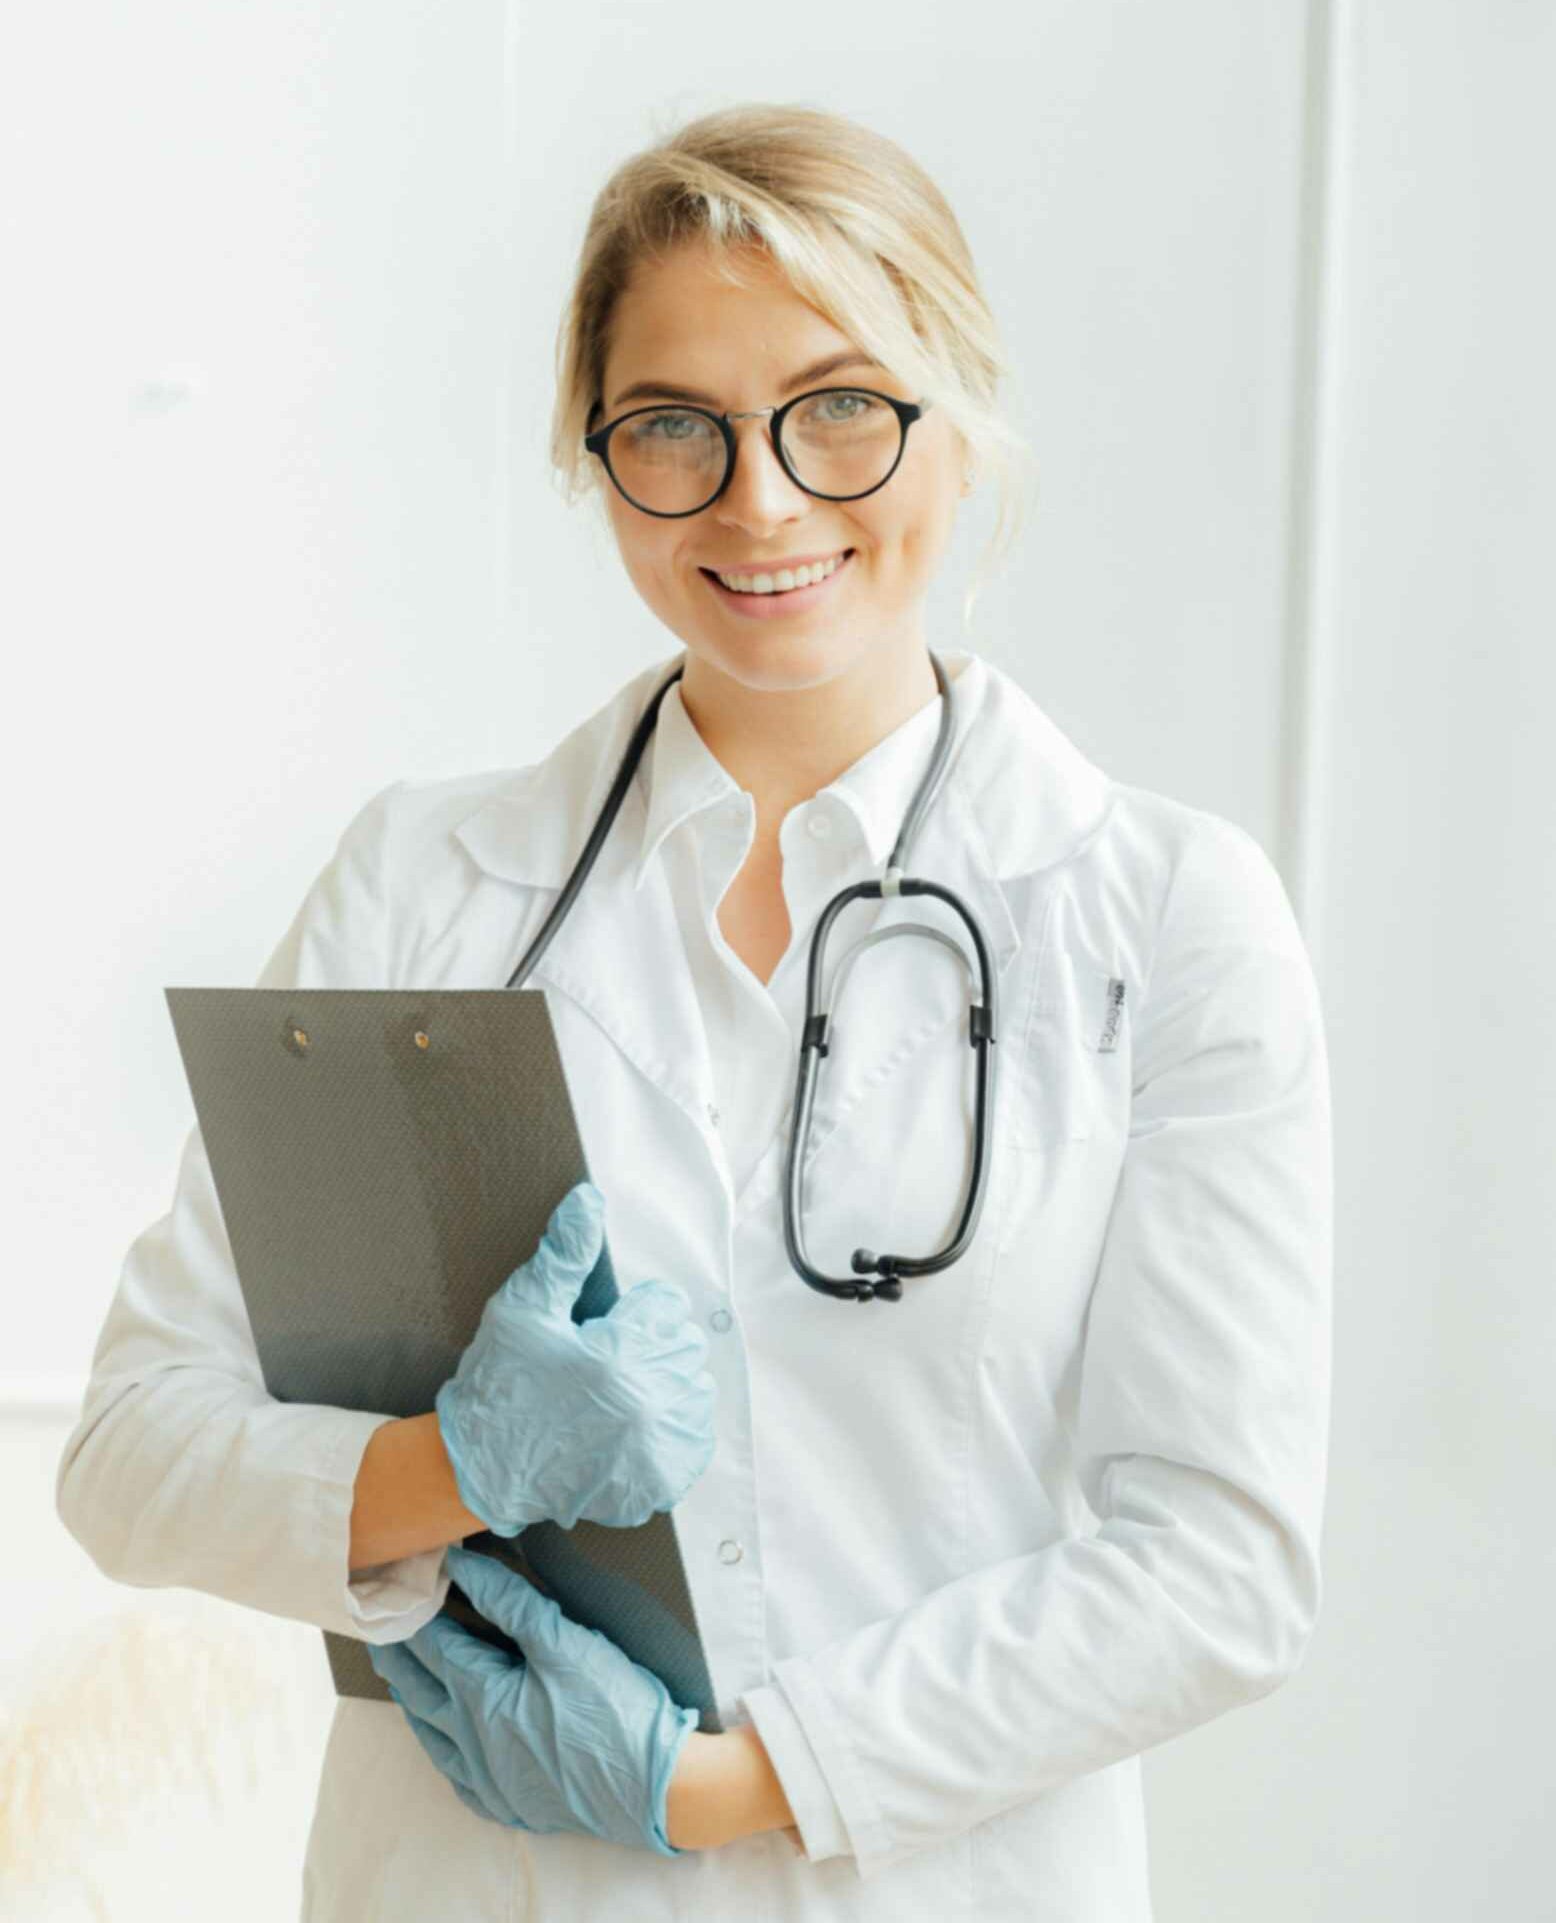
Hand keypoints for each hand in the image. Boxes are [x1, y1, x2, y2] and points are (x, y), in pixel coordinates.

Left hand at [368, 1544, 698, 1856]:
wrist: (659, 1788)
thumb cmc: (615, 1709)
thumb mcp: (566, 1642)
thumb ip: (510, 1602)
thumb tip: (463, 1566)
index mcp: (482, 1699)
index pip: (435, 1646)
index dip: (416, 1612)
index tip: (400, 1585)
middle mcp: (473, 1745)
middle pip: (420, 1691)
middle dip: (398, 1656)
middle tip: (379, 1629)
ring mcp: (489, 1783)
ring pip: (432, 1737)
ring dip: (415, 1701)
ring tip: (403, 1677)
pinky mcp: (511, 1806)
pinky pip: (458, 1778)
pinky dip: (443, 1750)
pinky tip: (448, 1742)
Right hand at [434, 1182, 716, 1533]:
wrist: (482, 1470)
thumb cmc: (499, 1386)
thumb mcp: (522, 1310)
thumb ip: (564, 1254)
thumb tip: (589, 1201)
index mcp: (616, 1357)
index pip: (667, 1307)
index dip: (634, 1311)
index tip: (606, 1327)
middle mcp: (645, 1405)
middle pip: (684, 1346)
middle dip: (650, 1344)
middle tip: (606, 1360)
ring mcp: (654, 1450)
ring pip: (695, 1392)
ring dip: (666, 1385)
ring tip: (620, 1392)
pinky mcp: (657, 1483)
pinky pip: (695, 1440)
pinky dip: (673, 1429)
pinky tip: (635, 1425)